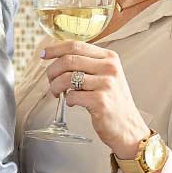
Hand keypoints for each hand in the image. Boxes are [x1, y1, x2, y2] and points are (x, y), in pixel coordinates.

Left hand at [42, 41, 149, 156]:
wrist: (128, 127)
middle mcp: (110, 68)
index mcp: (110, 57)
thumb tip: (58, 57)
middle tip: (50, 80)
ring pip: (67, 78)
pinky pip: (72, 96)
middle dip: (52, 70)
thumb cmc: (113, 101)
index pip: (76, 45)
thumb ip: (87, 64)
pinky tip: (73, 103)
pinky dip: (67, 100)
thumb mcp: (106, 75)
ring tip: (58, 93)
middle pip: (68, 59)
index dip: (55, 48)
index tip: (44, 54)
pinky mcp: (101, 101)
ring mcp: (106, 84)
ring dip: (56, 86)